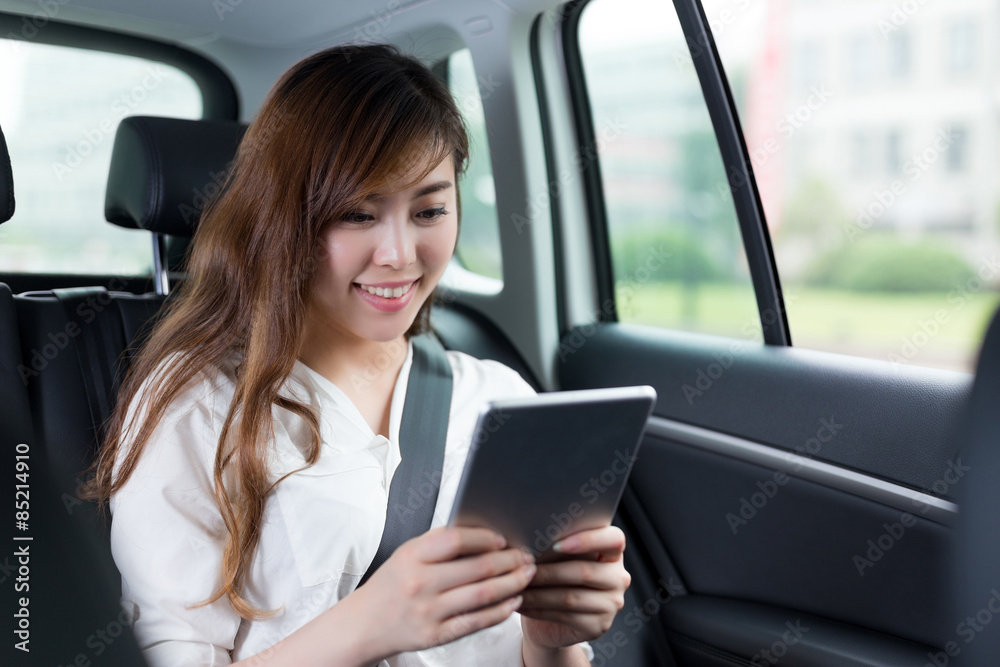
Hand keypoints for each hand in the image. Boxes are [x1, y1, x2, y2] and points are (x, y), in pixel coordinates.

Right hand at [349, 526, 536, 661]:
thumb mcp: (407, 554)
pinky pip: (477, 621)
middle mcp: (420, 583)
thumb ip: (440, 542)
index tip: (504, 538)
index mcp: (412, 556)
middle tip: (526, 556)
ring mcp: (428, 612)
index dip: (485, 538)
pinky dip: (500, 610)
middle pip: (477, 568)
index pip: (456, 540)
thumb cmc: (392, 584)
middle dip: (509, 560)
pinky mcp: (436, 635)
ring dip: (512, 583)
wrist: (365, 624)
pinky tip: (513, 600)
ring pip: (483, 594)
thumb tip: (483, 532)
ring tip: (526, 575)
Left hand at [519, 525, 630, 650]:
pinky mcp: (599, 626)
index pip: (614, 540)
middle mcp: (619, 578)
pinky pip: (565, 616)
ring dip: (538, 592)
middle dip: (548, 571)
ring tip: (516, 587)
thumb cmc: (553, 577)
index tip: (555, 545)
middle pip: (585, 572)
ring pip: (571, 597)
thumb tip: (528, 535)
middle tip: (522, 568)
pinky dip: (538, 609)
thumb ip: (553, 544)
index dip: (588, 541)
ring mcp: (612, 604)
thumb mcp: (556, 556)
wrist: (551, 619)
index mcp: (613, 552)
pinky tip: (520, 604)